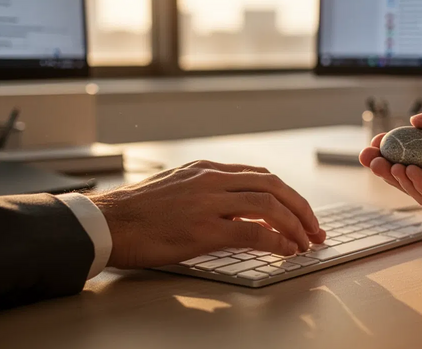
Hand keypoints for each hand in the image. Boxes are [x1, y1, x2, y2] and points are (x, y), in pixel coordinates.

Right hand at [88, 160, 325, 268]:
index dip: (287, 195)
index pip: (260, 176)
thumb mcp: (176, 188)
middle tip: (314, 228)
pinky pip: (252, 233)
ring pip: (268, 206)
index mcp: (206, 170)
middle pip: (273, 186)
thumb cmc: (137, 213)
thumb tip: (238, 211)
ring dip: (294, 225)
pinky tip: (285, 251)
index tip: (300, 213)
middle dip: (301, 208)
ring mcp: (208, 202)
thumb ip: (208, 192)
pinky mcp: (203, 229)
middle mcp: (211, 180)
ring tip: (305, 243)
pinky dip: (275, 242)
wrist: (106, 223)